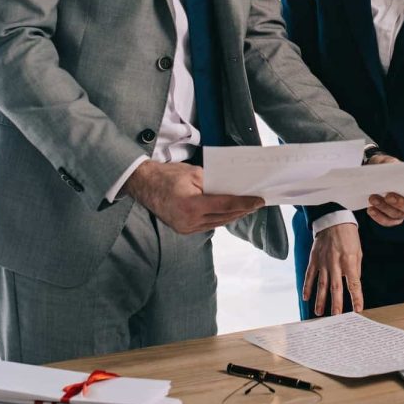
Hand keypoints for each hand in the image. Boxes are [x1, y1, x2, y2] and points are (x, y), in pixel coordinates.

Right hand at [123, 160, 263, 233]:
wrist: (144, 185)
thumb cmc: (169, 174)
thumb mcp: (194, 173)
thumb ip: (214, 183)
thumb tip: (234, 188)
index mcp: (192, 205)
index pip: (226, 205)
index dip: (245, 203)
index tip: (259, 200)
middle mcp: (189, 221)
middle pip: (224, 217)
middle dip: (242, 210)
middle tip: (257, 203)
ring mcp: (186, 228)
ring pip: (217, 223)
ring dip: (233, 215)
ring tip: (247, 207)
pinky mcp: (184, 230)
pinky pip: (208, 225)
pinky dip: (220, 218)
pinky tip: (230, 212)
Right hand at [302, 223, 362, 316]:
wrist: (333, 219)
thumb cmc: (348, 235)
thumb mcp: (358, 251)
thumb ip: (356, 269)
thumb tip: (354, 283)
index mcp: (349, 261)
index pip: (353, 284)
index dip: (356, 298)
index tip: (358, 310)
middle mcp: (335, 263)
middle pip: (335, 288)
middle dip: (336, 304)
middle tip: (336, 318)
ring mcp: (323, 262)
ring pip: (321, 284)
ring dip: (320, 300)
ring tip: (319, 313)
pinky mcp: (314, 259)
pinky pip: (309, 275)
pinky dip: (307, 287)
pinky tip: (306, 297)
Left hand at [364, 152, 403, 227]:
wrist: (374, 174)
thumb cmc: (387, 167)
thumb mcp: (389, 162)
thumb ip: (392, 165)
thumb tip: (391, 169)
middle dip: (400, 202)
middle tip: (388, 195)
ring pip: (398, 215)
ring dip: (385, 208)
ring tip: (372, 198)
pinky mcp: (392, 217)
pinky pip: (388, 221)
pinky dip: (379, 216)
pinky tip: (371, 209)